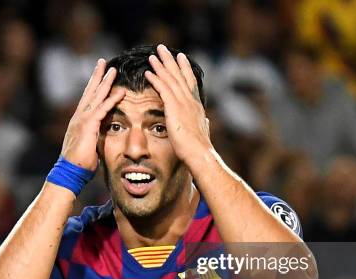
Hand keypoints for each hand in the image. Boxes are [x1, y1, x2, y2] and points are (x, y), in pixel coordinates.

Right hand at [61, 59, 125, 170]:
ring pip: (95, 96)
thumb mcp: (89, 145)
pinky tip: (119, 92)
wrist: (70, 171)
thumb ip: (95, 136)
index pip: (88, 98)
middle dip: (97, 76)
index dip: (94, 85)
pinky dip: (111, 100)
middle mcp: (79, 116)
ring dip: (105, 82)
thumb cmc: (79, 163)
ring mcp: (82, 120)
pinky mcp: (88, 126)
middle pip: (89, 91)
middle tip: (102, 61)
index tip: (100, 73)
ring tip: (112, 69)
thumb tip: (101, 135)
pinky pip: (101, 110)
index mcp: (79, 120)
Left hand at [144, 44, 211, 164]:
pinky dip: (156, 79)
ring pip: (171, 79)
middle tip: (163, 48)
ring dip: (161, 66)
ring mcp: (183, 103)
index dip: (184, 68)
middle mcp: (190, 100)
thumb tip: (207, 121)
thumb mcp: (203, 131)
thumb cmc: (200, 148)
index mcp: (196, 105)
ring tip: (153, 55)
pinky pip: (163, 89)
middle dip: (170, 61)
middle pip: (179, 75)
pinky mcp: (175, 108)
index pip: (190, 82)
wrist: (200, 153)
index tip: (180, 57)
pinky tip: (148, 72)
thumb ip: (204, 123)